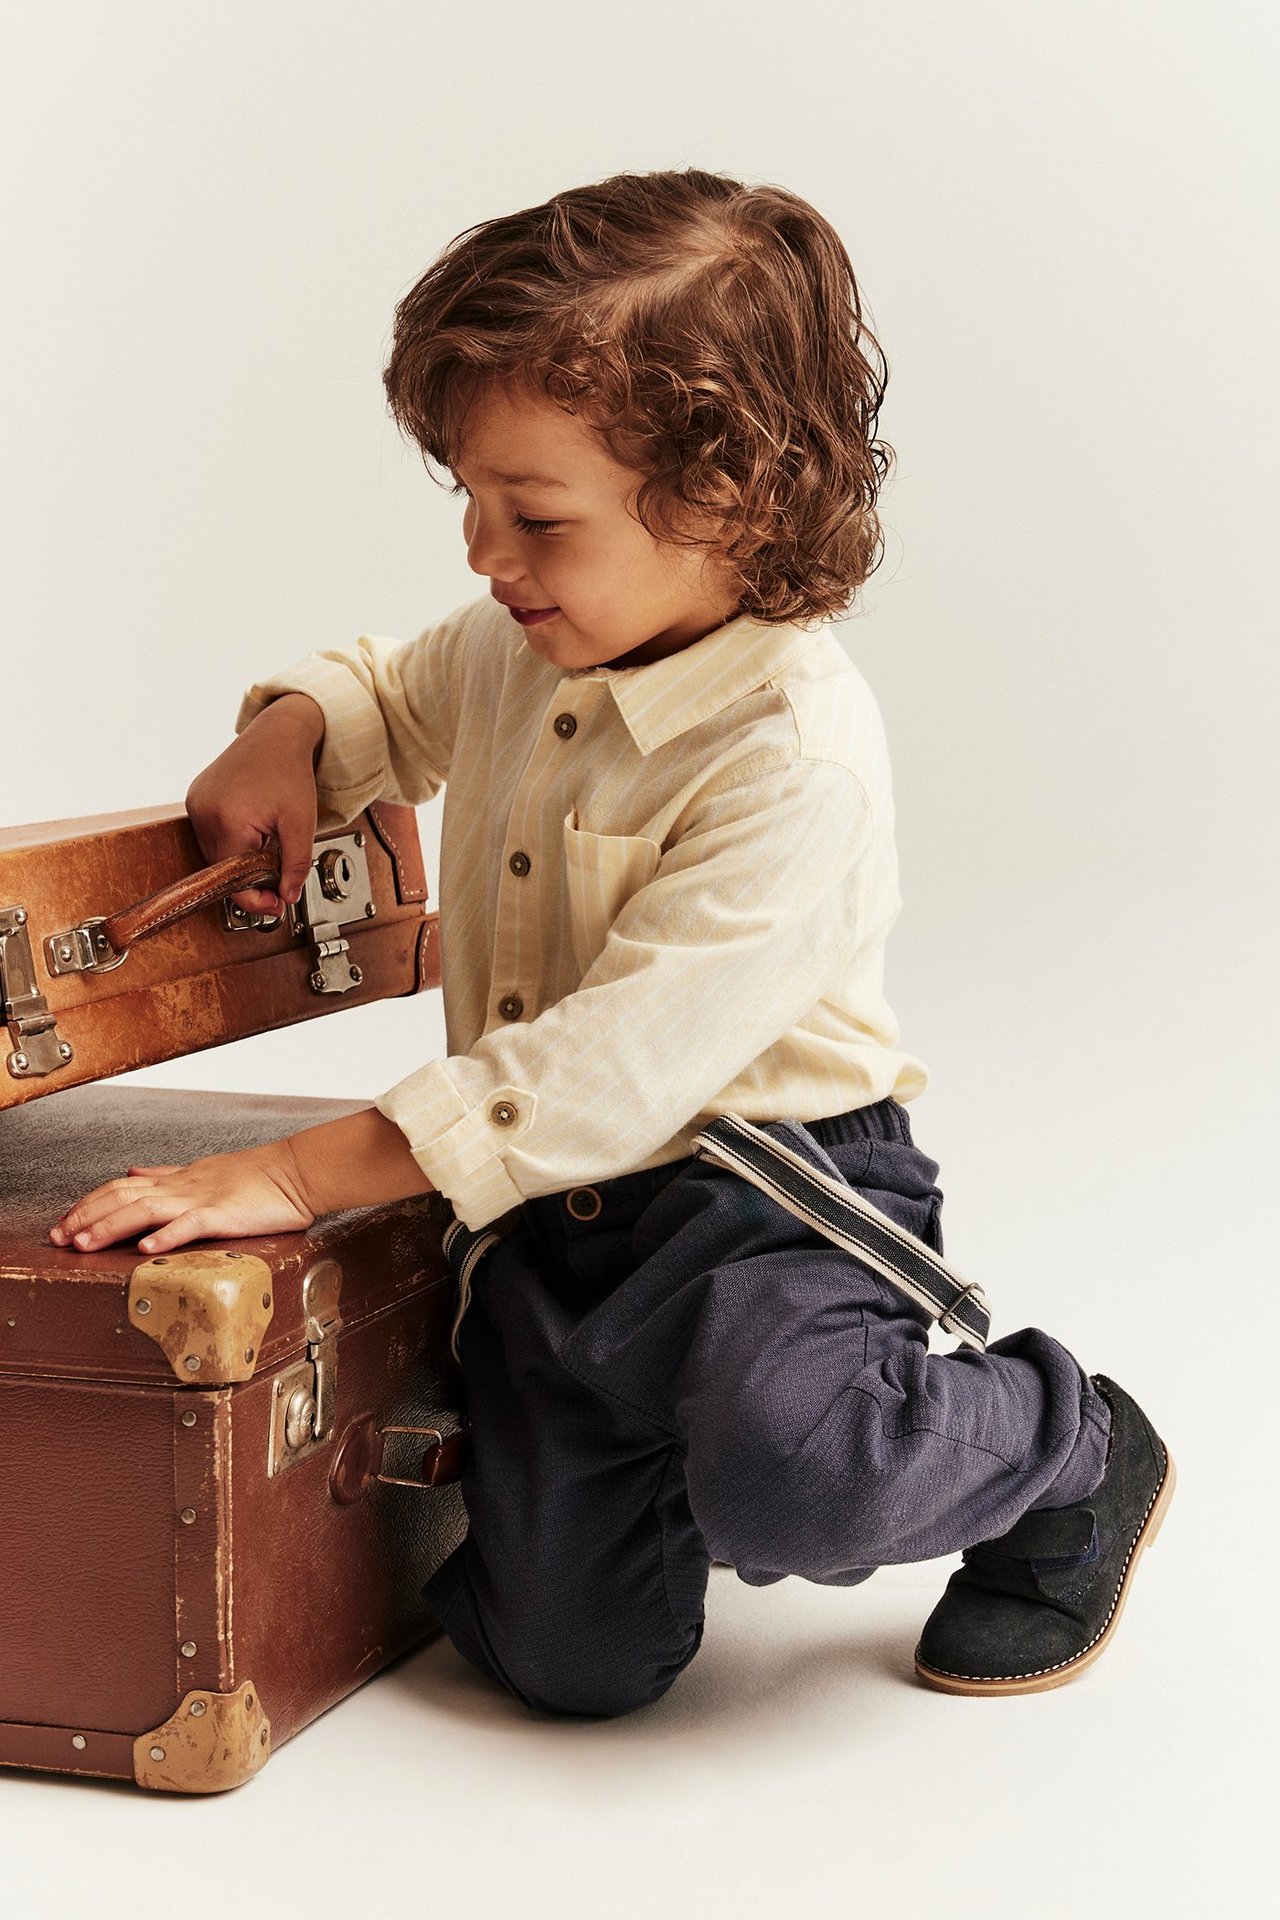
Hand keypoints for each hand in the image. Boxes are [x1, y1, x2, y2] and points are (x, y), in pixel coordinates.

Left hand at [48, 1140, 314, 1255]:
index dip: (89, 1204)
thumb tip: (133, 1172)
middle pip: (122, 1198)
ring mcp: (202, 1199)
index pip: (121, 1188)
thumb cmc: (261, 1178)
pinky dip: (166, 1236)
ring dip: (110, 1227)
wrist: (299, 1171)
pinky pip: (190, 1225)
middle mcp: (183, 1187)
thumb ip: (168, 1174)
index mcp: (179, 1180)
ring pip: (145, 1210)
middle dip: (86, 1218)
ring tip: (84, 1244)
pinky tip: (145, 1248)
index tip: (65, 1222)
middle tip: (59, 1238)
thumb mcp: (207, 1171)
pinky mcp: (224, 1214)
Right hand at [186, 693, 324, 915]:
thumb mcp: (301, 823)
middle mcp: (204, 812)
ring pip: (215, 854)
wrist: (277, 733)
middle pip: (223, 869)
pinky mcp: (195, 799)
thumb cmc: (289, 771)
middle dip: (251, 878)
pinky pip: (209, 835)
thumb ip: (295, 864)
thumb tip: (287, 896)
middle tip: (279, 876)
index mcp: (229, 820)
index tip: (275, 904)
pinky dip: (230, 841)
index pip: (233, 881)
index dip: (255, 899)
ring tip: (267, 844)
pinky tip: (251, 829)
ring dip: (240, 860)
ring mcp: (195, 804)